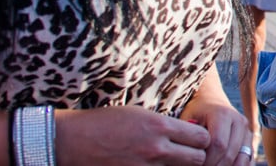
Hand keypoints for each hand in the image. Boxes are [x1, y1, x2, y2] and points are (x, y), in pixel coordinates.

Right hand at [55, 105, 210, 165]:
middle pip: (197, 158)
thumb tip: (190, 132)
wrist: (73, 141)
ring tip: (172, 161)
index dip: (202, 139)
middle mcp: (156, 148)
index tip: (196, 139)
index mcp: (160, 126)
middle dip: (196, 156)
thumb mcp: (141, 115)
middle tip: (188, 153)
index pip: (202, 137)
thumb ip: (166, 125)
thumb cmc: (107, 122)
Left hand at [180, 93, 253, 165]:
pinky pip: (248, 159)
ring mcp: (246, 130)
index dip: (206, 161)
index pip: (218, 144)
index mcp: (223, 113)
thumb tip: (187, 158)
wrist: (209, 99)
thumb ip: (189, 137)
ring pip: (242, 159)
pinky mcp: (249, 138)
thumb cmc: (195, 112)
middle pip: (230, 154)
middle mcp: (239, 121)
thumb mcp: (187, 120)